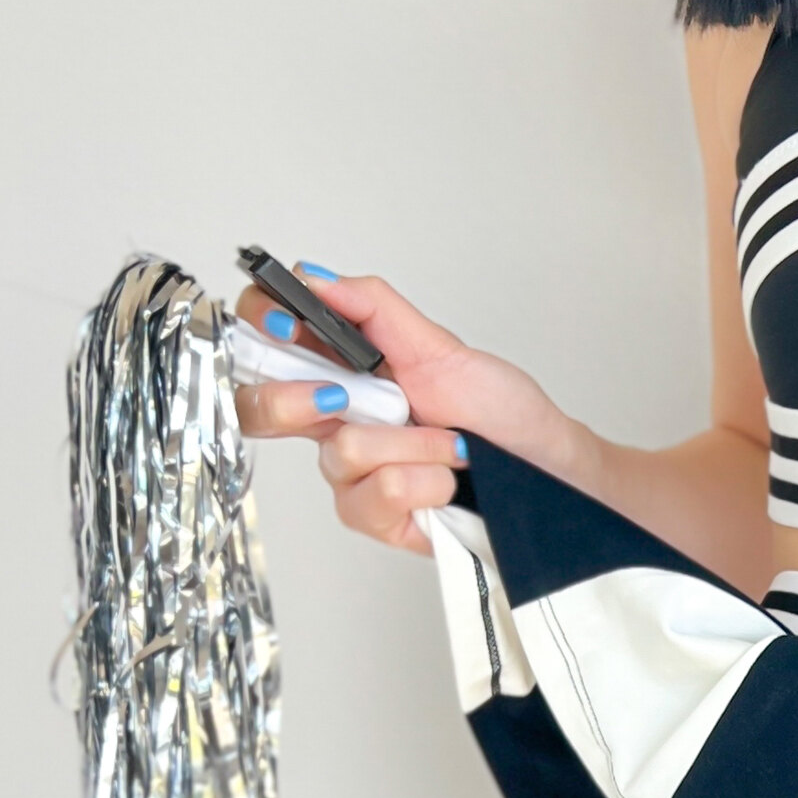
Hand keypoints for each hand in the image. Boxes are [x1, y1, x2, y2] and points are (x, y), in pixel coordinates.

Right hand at [232, 264, 566, 554]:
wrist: (542, 466)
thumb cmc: (497, 410)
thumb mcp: (438, 345)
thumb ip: (372, 306)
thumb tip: (314, 278)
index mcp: (338, 374)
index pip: (262, 348)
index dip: (255, 331)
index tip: (286, 322)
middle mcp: (334, 424)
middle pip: (261, 412)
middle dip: (302, 399)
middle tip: (359, 395)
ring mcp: (350, 476)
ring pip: (344, 452)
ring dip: (415, 443)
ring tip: (451, 444)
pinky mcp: (374, 518)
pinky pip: (377, 493)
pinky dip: (425, 479)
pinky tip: (447, 479)